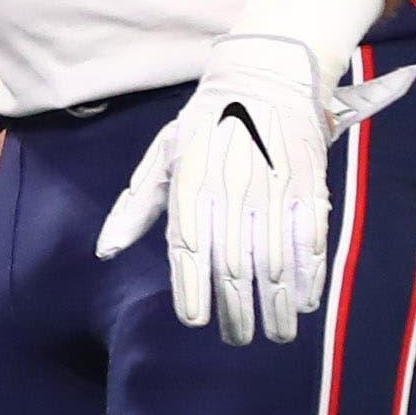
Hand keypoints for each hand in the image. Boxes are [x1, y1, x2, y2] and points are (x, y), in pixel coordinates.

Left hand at [96, 35, 415, 346]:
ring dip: (275, 306)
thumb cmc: (206, 123)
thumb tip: (106, 250)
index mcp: (190, 183)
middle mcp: (230, 190)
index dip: (192, 290)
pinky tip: (303, 302)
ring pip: (273, 263)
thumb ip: (135, 207)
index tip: (195, 321)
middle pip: (232, 266)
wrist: (266, 76)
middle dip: (237, 311)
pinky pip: (309, 242)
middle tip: (238, 338)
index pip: (188, 249)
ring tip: (274, 334)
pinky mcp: (307, 187)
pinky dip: (308, 277)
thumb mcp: (162, 156)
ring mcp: (271, 190)